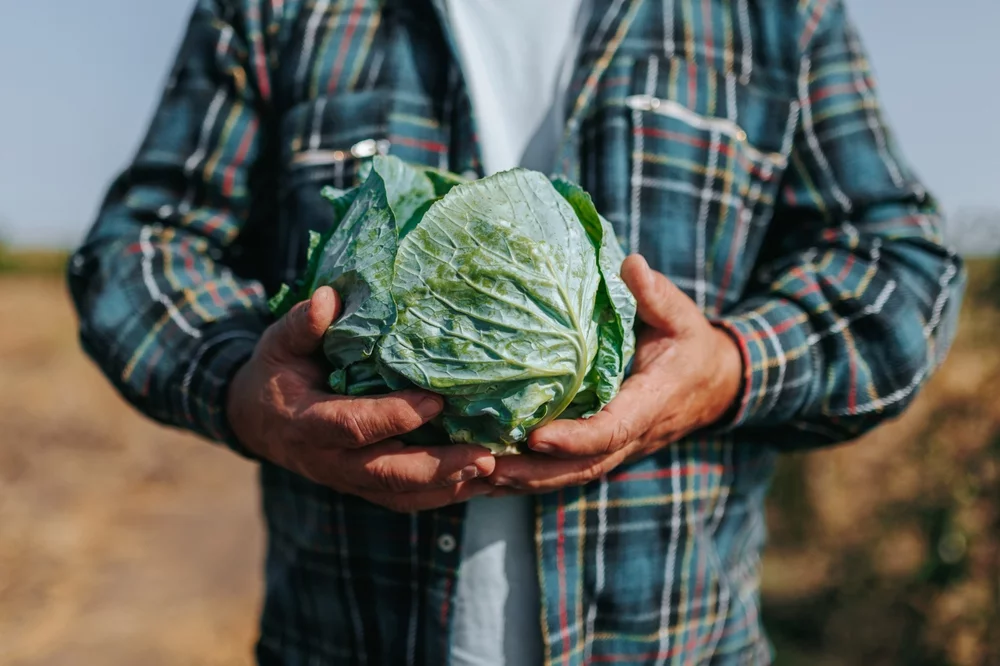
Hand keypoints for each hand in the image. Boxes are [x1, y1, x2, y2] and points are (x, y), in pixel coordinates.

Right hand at [227, 286, 495, 511]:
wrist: (256, 420)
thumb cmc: (277, 372)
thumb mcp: (279, 344)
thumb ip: (303, 325)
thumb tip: (329, 297)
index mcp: (307, 423)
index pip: (353, 426)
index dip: (394, 417)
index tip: (436, 401)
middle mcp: (329, 461)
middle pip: (386, 474)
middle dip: (437, 468)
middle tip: (483, 456)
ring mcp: (348, 480)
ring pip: (401, 495)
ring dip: (448, 487)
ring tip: (491, 471)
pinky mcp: (364, 487)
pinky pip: (405, 500)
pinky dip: (444, 496)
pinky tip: (479, 483)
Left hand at [488, 254, 742, 493]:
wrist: (716, 384)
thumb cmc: (691, 344)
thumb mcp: (680, 315)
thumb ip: (656, 295)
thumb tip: (631, 264)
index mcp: (652, 402)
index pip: (612, 429)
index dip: (575, 438)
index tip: (535, 436)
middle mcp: (634, 434)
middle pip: (583, 467)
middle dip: (535, 471)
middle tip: (487, 466)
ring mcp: (619, 448)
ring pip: (572, 477)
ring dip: (526, 481)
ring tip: (480, 476)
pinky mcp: (605, 451)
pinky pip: (568, 472)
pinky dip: (532, 478)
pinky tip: (493, 478)